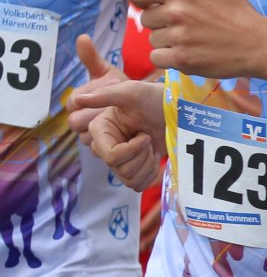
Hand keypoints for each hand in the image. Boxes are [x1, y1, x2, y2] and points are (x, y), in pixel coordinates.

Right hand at [67, 34, 163, 189]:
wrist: (176, 110)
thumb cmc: (154, 97)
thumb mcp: (133, 91)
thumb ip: (106, 95)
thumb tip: (79, 98)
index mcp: (100, 130)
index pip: (110, 156)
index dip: (130, 150)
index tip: (144, 136)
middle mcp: (105, 146)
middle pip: (119, 169)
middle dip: (141, 155)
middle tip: (149, 137)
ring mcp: (119, 158)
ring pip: (128, 179)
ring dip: (147, 164)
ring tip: (152, 145)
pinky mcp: (133, 167)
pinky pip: (137, 184)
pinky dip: (150, 174)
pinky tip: (154, 157)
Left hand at [131, 0, 266, 78]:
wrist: (256, 43)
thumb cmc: (234, 8)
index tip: (160, 2)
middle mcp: (176, 13)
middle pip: (145, 18)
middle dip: (161, 20)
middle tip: (187, 21)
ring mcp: (178, 38)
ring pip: (152, 38)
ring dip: (167, 39)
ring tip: (192, 37)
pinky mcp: (181, 60)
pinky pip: (157, 58)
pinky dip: (169, 57)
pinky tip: (189, 51)